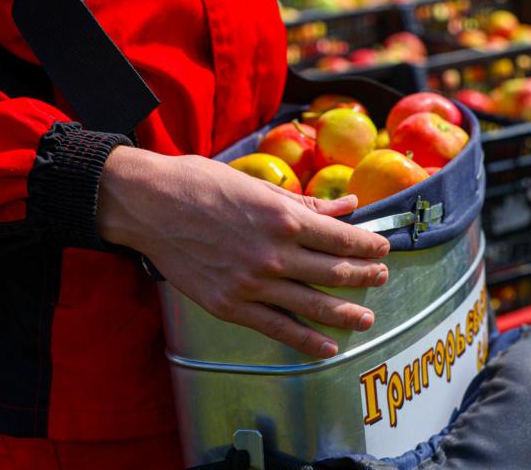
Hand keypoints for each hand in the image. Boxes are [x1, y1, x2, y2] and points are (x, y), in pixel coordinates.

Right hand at [96, 147, 389, 357]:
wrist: (148, 205)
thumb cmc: (200, 184)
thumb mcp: (257, 185)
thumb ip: (305, 202)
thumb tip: (346, 206)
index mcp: (284, 218)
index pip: (342, 238)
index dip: (368, 245)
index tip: (382, 247)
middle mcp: (275, 254)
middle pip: (334, 272)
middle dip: (364, 275)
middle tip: (381, 277)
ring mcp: (253, 284)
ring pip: (313, 305)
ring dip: (345, 312)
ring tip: (366, 317)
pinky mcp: (231, 305)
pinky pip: (277, 328)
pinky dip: (306, 341)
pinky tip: (326, 347)